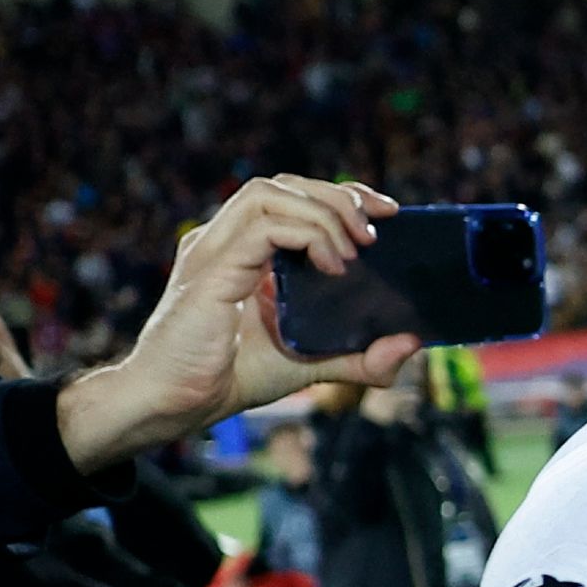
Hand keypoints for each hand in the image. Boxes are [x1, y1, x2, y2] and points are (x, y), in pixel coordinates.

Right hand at [58, 175, 423, 473]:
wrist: (176, 403)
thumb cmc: (232, 377)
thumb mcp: (310, 364)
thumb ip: (359, 357)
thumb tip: (410, 344)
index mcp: (243, 250)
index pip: (291, 194)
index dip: (339, 193)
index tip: (386, 212)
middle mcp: (225, 240)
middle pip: (282, 183)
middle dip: (338, 195)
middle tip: (376, 231)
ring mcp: (213, 249)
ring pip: (269, 192)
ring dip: (323, 212)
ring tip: (354, 251)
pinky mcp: (210, 270)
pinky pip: (262, 226)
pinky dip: (306, 235)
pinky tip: (330, 267)